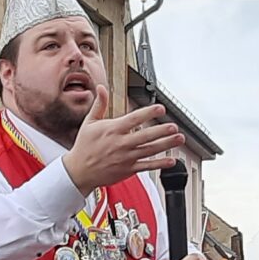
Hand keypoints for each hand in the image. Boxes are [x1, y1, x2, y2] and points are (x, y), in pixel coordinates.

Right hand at [61, 103, 182, 191]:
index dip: (149, 113)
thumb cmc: (84, 147)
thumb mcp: (89, 123)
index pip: (134, 119)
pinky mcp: (128, 169)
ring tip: (179, 139)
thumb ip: (99, 105)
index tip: (160, 108)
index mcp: (113, 130)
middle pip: (146, 136)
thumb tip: (101, 88)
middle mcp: (121, 144)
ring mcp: (126, 157)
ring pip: (150, 150)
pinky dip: (160, 164)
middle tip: (174, 126)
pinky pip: (147, 166)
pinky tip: (171, 160)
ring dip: (166, 144)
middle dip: (162, 131)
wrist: (79, 171)